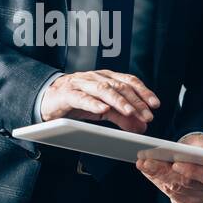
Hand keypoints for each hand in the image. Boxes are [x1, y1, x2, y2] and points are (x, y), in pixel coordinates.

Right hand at [39, 70, 158, 133]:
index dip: (143, 92)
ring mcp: (81, 83)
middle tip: (147, 114)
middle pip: (119, 86)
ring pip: (103, 89)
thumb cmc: (76, 101)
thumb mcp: (102, 110)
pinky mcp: (67, 93)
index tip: (155, 105)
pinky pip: (81, 97)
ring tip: (129, 112)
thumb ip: (122, 116)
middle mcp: (95, 77)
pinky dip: (93, 103)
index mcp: (106, 78)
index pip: (129, 81)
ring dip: (118, 101)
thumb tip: (142, 125)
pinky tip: (102, 109)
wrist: (48, 99)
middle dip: (135, 101)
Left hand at [137, 133, 202, 202]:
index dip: (191, 171)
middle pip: (187, 183)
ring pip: (177, 189)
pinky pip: (172, 194)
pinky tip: (147, 171)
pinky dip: (158, 181)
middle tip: (146, 162)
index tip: (175, 164)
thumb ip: (200, 146)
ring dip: (157, 177)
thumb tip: (182, 151)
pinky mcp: (190, 201)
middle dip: (164, 172)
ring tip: (143, 164)